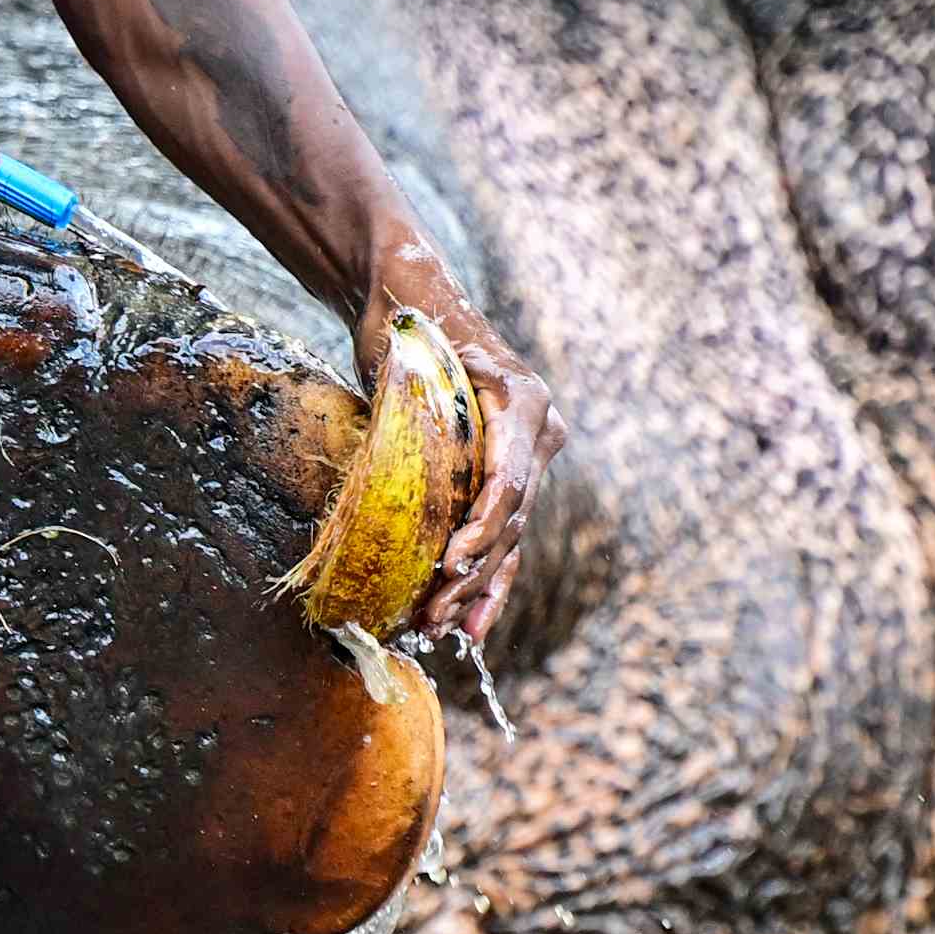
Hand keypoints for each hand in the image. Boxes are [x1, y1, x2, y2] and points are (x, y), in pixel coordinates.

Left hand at [371, 283, 554, 647]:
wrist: (412, 303)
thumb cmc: (407, 324)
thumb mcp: (410, 355)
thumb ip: (414, 397)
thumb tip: (396, 454)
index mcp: (526, 403)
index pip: (510, 482)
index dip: (482, 530)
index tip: (449, 564)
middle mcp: (538, 434)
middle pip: (511, 520)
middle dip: (472, 574)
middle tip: (433, 615)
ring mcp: (526, 457)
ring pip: (511, 538)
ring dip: (476, 588)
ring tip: (442, 630)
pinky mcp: (504, 475)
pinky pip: (504, 536)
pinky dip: (487, 579)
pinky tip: (470, 625)